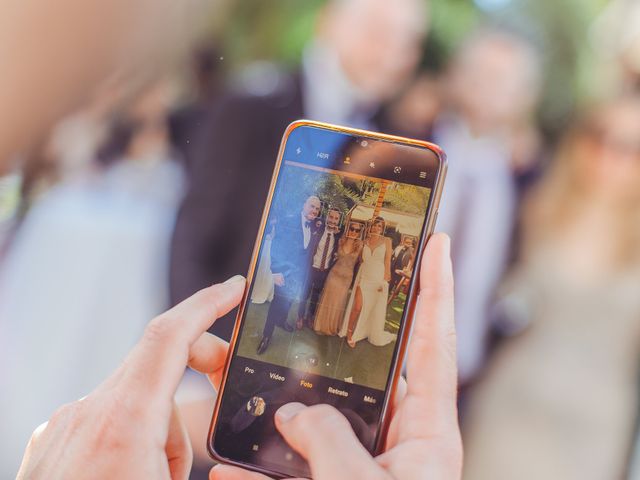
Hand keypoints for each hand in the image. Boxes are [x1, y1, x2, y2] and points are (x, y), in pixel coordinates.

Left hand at [17, 275, 245, 479]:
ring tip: (168, 472)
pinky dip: (135, 431)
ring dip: (164, 421)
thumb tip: (229, 458)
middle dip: (198, 373)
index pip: (169, 337)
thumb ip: (207, 460)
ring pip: (134, 396)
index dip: (207, 304)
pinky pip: (106, 417)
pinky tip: (135, 471)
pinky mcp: (51, 443)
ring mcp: (64, 428)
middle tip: (224, 392)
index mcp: (123, 425)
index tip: (234, 289)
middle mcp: (87, 415)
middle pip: (157, 365)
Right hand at [211, 233, 460, 479]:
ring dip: (280, 414)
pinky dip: (260, 470)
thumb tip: (293, 412)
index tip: (437, 242)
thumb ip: (328, 438)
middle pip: (364, 374)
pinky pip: (293, 470)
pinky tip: (229, 467)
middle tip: (301, 313)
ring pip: (320, 423)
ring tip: (248, 388)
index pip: (432, 343)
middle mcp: (398, 442)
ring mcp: (366, 464)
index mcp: (426, 434)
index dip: (436, 289)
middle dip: (327, 348)